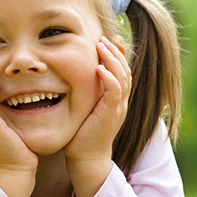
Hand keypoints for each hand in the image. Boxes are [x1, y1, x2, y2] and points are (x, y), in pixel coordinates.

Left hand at [64, 37, 130, 196]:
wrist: (85, 158)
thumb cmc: (80, 134)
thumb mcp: (84, 108)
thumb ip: (86, 92)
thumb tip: (72, 76)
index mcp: (115, 99)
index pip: (122, 71)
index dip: (118, 54)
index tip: (110, 39)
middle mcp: (120, 101)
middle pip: (125, 70)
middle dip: (115, 52)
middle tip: (104, 38)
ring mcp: (118, 108)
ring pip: (122, 78)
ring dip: (112, 60)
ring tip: (102, 46)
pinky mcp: (111, 115)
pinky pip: (115, 93)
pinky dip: (109, 79)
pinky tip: (100, 68)